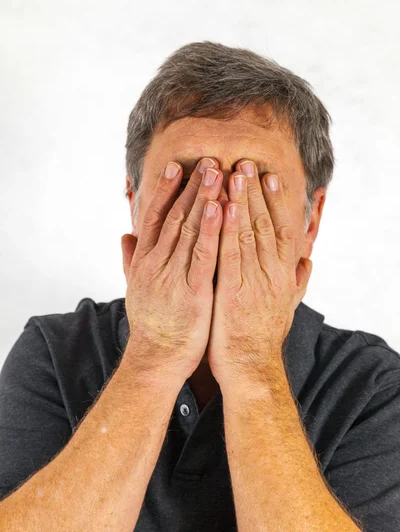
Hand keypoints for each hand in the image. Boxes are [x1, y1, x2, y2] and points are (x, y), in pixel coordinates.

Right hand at [121, 158, 223, 384]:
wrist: (156, 359)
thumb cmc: (152, 323)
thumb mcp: (136, 288)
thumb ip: (131, 260)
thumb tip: (125, 236)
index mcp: (145, 261)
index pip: (156, 218)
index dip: (166, 191)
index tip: (177, 166)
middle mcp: (157, 263)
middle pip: (175, 217)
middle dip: (192, 187)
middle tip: (207, 160)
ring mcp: (173, 276)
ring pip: (189, 230)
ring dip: (204, 198)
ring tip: (217, 172)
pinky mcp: (193, 292)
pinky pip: (203, 256)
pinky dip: (211, 230)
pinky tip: (221, 208)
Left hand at [207, 159, 312, 389]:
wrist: (251, 369)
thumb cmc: (263, 337)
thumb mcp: (287, 307)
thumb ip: (297, 281)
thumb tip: (307, 261)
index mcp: (281, 274)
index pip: (279, 230)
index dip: (273, 201)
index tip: (268, 176)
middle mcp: (270, 273)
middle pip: (263, 224)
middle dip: (254, 192)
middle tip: (246, 162)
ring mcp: (253, 282)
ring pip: (247, 234)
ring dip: (241, 201)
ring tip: (235, 173)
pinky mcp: (233, 293)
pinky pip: (230, 256)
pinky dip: (228, 230)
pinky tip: (224, 207)